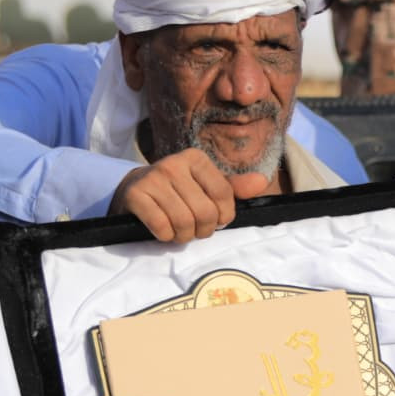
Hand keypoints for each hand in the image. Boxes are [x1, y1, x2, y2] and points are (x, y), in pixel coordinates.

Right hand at [114, 150, 268, 242]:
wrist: (132, 190)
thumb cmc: (176, 191)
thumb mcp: (204, 186)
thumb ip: (233, 187)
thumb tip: (261, 181)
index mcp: (196, 159)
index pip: (224, 194)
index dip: (223, 216)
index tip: (215, 220)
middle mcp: (174, 163)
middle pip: (205, 212)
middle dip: (202, 230)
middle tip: (194, 230)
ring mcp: (152, 177)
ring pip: (183, 222)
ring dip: (183, 236)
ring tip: (179, 232)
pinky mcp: (135, 194)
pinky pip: (161, 227)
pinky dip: (165, 236)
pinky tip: (162, 231)